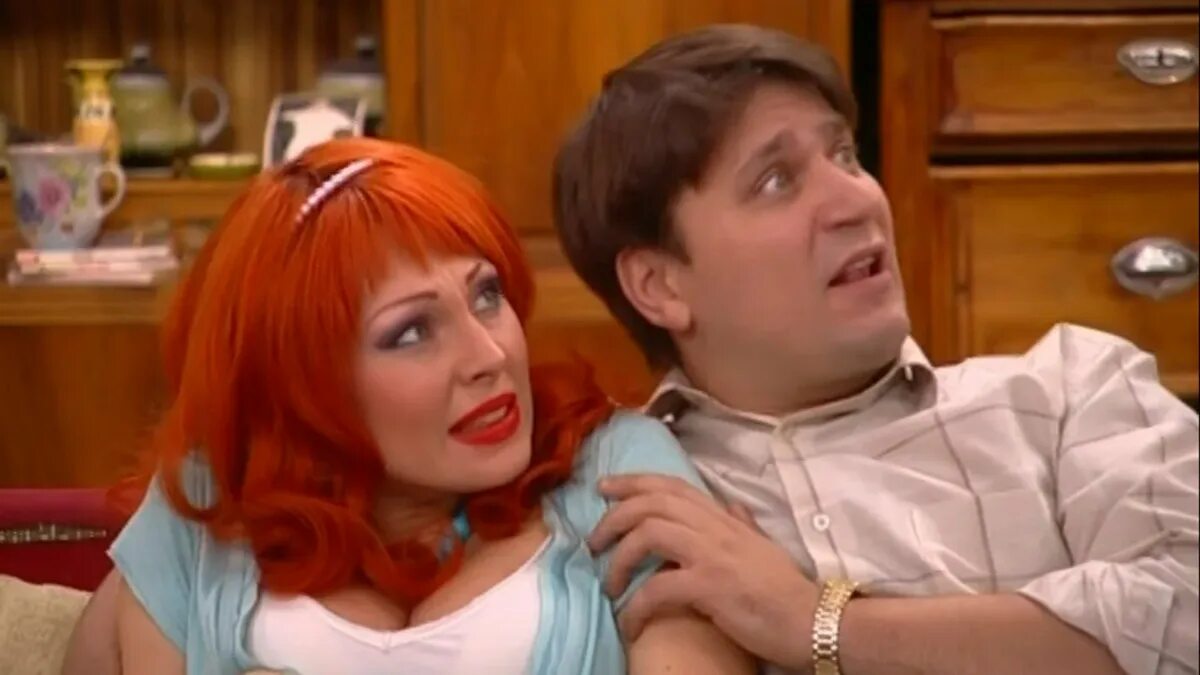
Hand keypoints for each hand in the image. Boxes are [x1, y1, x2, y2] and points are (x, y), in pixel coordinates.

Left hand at [589, 474, 818, 668]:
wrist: (814, 622)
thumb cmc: (788, 591)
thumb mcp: (763, 548)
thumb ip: (743, 524)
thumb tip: (732, 505)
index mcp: (725, 518)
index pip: (672, 486)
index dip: (633, 482)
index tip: (604, 488)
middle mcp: (717, 527)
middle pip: (652, 502)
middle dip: (614, 515)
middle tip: (593, 541)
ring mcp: (713, 554)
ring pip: (649, 533)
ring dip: (619, 558)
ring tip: (608, 585)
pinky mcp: (711, 586)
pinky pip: (658, 587)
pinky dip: (636, 606)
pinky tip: (630, 623)